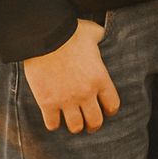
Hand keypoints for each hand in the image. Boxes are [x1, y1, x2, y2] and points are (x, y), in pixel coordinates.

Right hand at [23, 18, 120, 132]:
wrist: (44, 36)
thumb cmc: (70, 31)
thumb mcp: (93, 32)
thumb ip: (101, 37)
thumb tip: (103, 35)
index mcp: (100, 78)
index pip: (112, 105)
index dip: (109, 109)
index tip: (105, 109)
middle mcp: (86, 93)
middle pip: (95, 121)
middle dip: (93, 124)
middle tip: (89, 123)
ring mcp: (66, 100)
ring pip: (75, 127)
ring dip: (74, 125)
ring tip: (72, 121)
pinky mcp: (47, 102)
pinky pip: (52, 124)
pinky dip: (53, 123)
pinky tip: (53, 117)